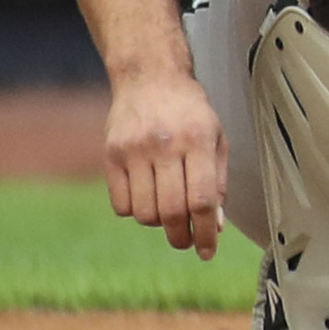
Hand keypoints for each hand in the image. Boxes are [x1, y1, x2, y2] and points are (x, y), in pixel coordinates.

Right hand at [103, 67, 225, 259]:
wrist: (150, 79)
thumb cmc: (191, 113)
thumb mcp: (217, 138)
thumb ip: (218, 180)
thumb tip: (216, 224)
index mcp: (198, 141)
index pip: (202, 199)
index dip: (207, 231)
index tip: (208, 251)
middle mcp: (164, 146)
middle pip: (172, 211)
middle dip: (182, 236)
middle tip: (186, 242)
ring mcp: (134, 151)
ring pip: (144, 213)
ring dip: (159, 224)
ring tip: (168, 214)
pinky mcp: (110, 156)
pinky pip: (121, 204)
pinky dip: (135, 211)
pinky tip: (146, 198)